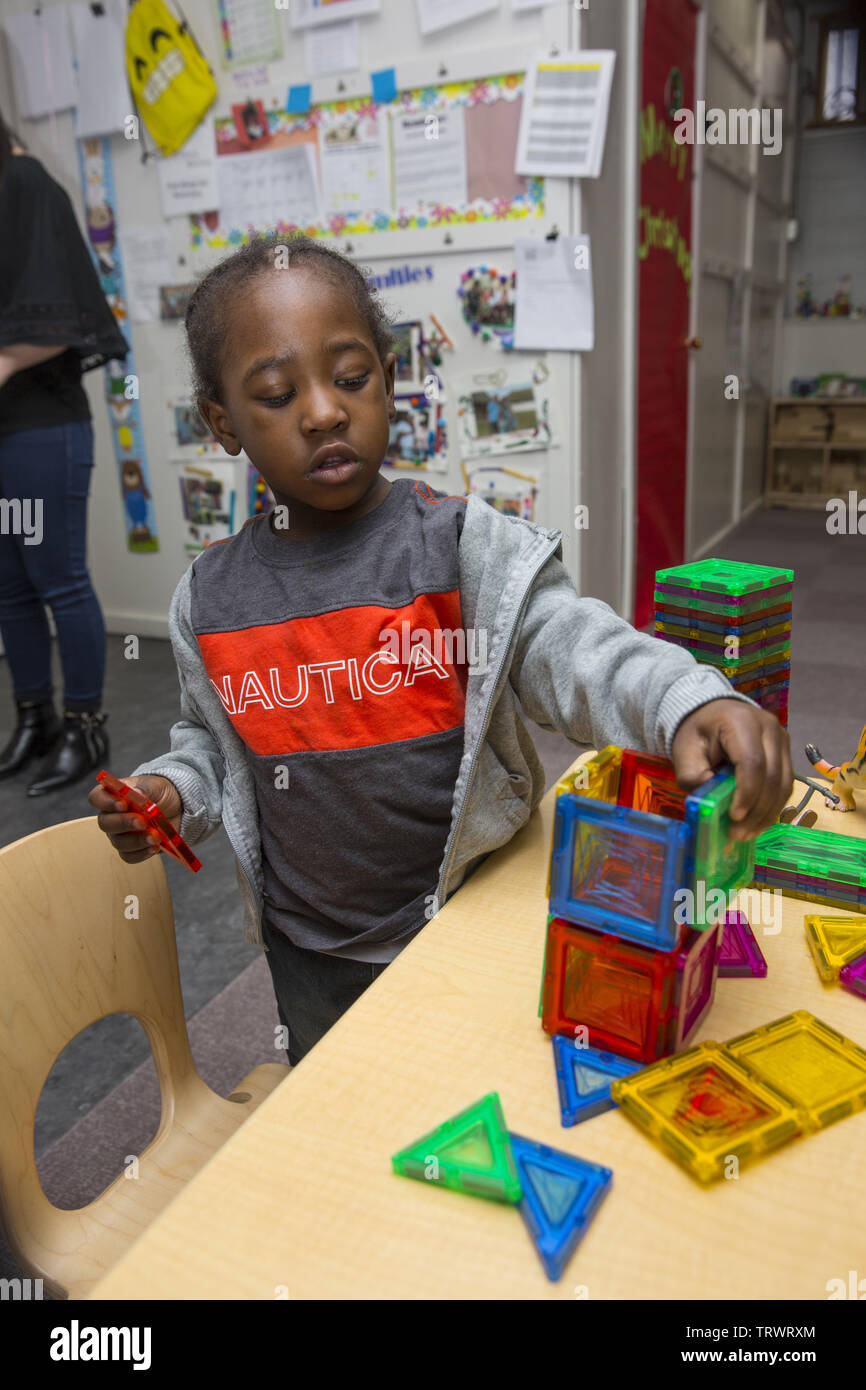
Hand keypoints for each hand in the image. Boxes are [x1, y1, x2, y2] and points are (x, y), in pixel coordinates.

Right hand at [88, 774, 182, 863]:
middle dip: (124, 823)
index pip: (96, 798)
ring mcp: (120, 834)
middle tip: (142, 822)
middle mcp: (111, 815)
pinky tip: (154, 847)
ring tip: (155, 837)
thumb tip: (138, 795)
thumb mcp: (155, 786)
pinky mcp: (131, 849)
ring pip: (118, 842)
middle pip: (105, 823)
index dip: (106, 802)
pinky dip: (142, 853)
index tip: (123, 804)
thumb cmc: (160, 792)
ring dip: (137, 840)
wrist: (176, 807)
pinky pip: (129, 856)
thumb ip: (145, 790)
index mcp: (113, 795)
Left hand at [671, 699, 792, 840]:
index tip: (734, 817)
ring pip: (784, 784)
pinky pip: (786, 785)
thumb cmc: (697, 733)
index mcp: (741, 721)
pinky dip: (772, 807)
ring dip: (767, 814)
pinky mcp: (786, 752)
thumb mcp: (685, 752)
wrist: (712, 714)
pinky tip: (757, 822)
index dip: (747, 793)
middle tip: (739, 834)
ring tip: (747, 833)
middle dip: (757, 811)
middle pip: (773, 776)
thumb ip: (693, 776)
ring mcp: (782, 739)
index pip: (752, 762)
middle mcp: (769, 727)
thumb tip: (712, 802)